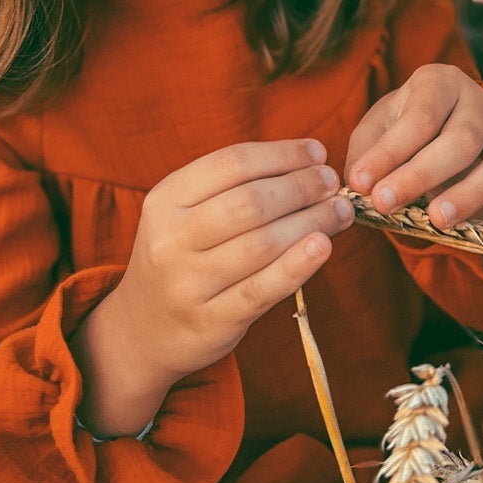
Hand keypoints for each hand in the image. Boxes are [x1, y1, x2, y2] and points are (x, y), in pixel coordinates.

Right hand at [72, 139, 351, 435]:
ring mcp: (188, 283)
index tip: (317, 153)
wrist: (142, 330)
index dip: (282, 155)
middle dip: (301, 187)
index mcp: (165, 200)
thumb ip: (235, 188)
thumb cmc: (182, 258)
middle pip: (250, 202)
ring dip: (311, 222)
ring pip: (262, 244)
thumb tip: (311, 165)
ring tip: (339, 212)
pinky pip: (262, 289)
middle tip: (331, 183)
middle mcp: (172, 239)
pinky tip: (323, 246)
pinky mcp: (211, 321)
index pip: (232, 163)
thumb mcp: (186, 214)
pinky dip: (297, 266)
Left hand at [345, 64, 482, 234]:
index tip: (360, 183)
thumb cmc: (404, 130)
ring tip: (438, 221)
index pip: (420, 116)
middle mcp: (482, 101)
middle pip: (462, 139)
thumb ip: (366, 154)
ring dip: (471, 194)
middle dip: (422, 175)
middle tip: (387, 204)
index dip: (390, 152)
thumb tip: (358, 184)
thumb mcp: (377, 130)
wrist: (444, 129)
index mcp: (440, 83)